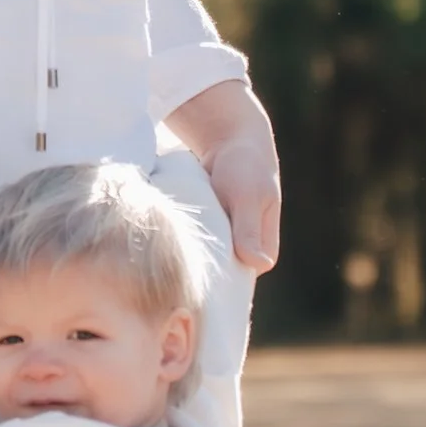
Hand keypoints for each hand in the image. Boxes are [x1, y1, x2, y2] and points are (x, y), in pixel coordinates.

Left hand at [164, 79, 281, 272]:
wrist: (231, 141)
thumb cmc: (245, 167)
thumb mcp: (246, 197)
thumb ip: (249, 229)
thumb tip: (258, 263)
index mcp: (264, 252)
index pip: (238, 284)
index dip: (215, 286)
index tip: (189, 282)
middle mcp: (247, 254)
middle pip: (220, 276)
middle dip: (197, 273)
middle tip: (168, 270)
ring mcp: (228, 244)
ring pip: (206, 262)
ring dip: (187, 258)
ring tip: (161, 258)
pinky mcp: (211, 233)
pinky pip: (195, 247)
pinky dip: (182, 244)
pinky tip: (161, 244)